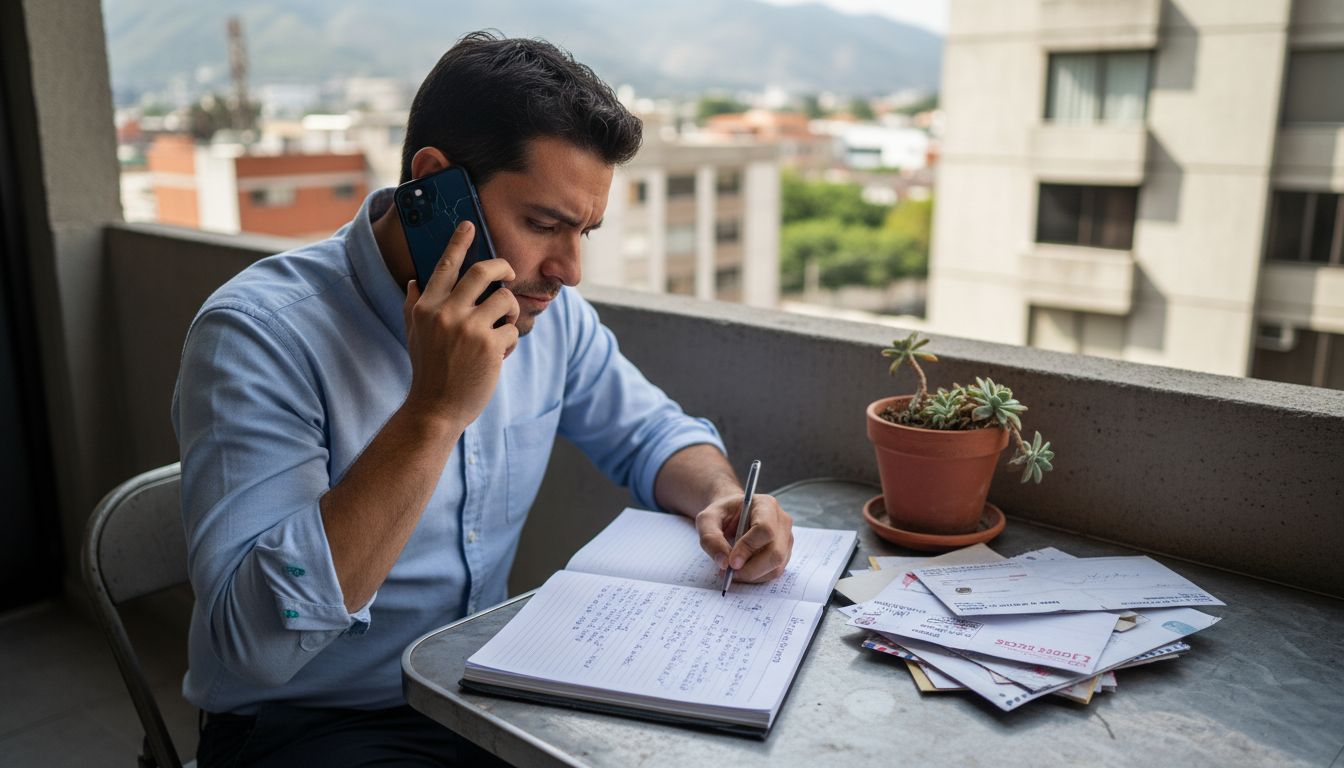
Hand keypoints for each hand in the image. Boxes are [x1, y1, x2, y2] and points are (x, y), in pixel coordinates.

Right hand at [402, 221, 519, 430]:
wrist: (434, 409)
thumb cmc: (427, 371)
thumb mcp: (414, 335)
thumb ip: (414, 306)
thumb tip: (414, 281)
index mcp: (426, 306)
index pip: (445, 266)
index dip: (458, 242)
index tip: (470, 224)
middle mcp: (446, 312)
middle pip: (483, 271)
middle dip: (502, 267)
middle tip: (509, 272)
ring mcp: (468, 328)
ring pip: (504, 299)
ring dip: (509, 311)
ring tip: (503, 326)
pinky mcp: (489, 346)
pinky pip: (512, 330)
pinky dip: (510, 342)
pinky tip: (499, 356)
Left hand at [695, 493, 793, 582]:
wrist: (732, 515)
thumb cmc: (722, 514)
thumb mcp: (707, 520)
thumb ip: (711, 538)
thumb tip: (724, 563)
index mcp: (766, 505)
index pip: (765, 529)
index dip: (748, 548)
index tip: (731, 562)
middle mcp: (782, 521)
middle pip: (775, 552)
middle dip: (751, 568)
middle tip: (730, 572)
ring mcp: (786, 538)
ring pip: (776, 566)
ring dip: (752, 575)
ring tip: (733, 571)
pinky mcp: (784, 553)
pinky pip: (774, 572)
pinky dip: (757, 577)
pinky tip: (742, 571)